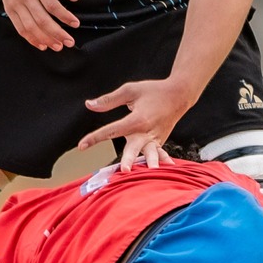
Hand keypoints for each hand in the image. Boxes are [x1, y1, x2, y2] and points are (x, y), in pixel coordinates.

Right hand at [0, 0, 79, 49]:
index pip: (52, 5)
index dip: (65, 17)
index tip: (76, 24)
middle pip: (41, 19)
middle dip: (57, 33)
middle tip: (70, 42)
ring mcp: (15, 4)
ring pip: (30, 27)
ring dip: (45, 39)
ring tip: (58, 46)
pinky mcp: (9, 9)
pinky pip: (20, 27)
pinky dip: (31, 38)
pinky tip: (42, 44)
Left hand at [76, 77, 195, 167]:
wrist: (179, 94)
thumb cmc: (154, 91)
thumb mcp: (130, 91)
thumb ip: (109, 100)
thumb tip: (89, 105)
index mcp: (138, 118)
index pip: (112, 130)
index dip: (95, 138)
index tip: (82, 146)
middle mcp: (147, 130)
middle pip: (135, 147)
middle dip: (129, 159)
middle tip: (124, 170)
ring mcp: (156, 137)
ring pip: (151, 152)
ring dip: (150, 162)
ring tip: (150, 171)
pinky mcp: (160, 140)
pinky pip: (160, 152)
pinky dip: (161, 160)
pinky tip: (163, 169)